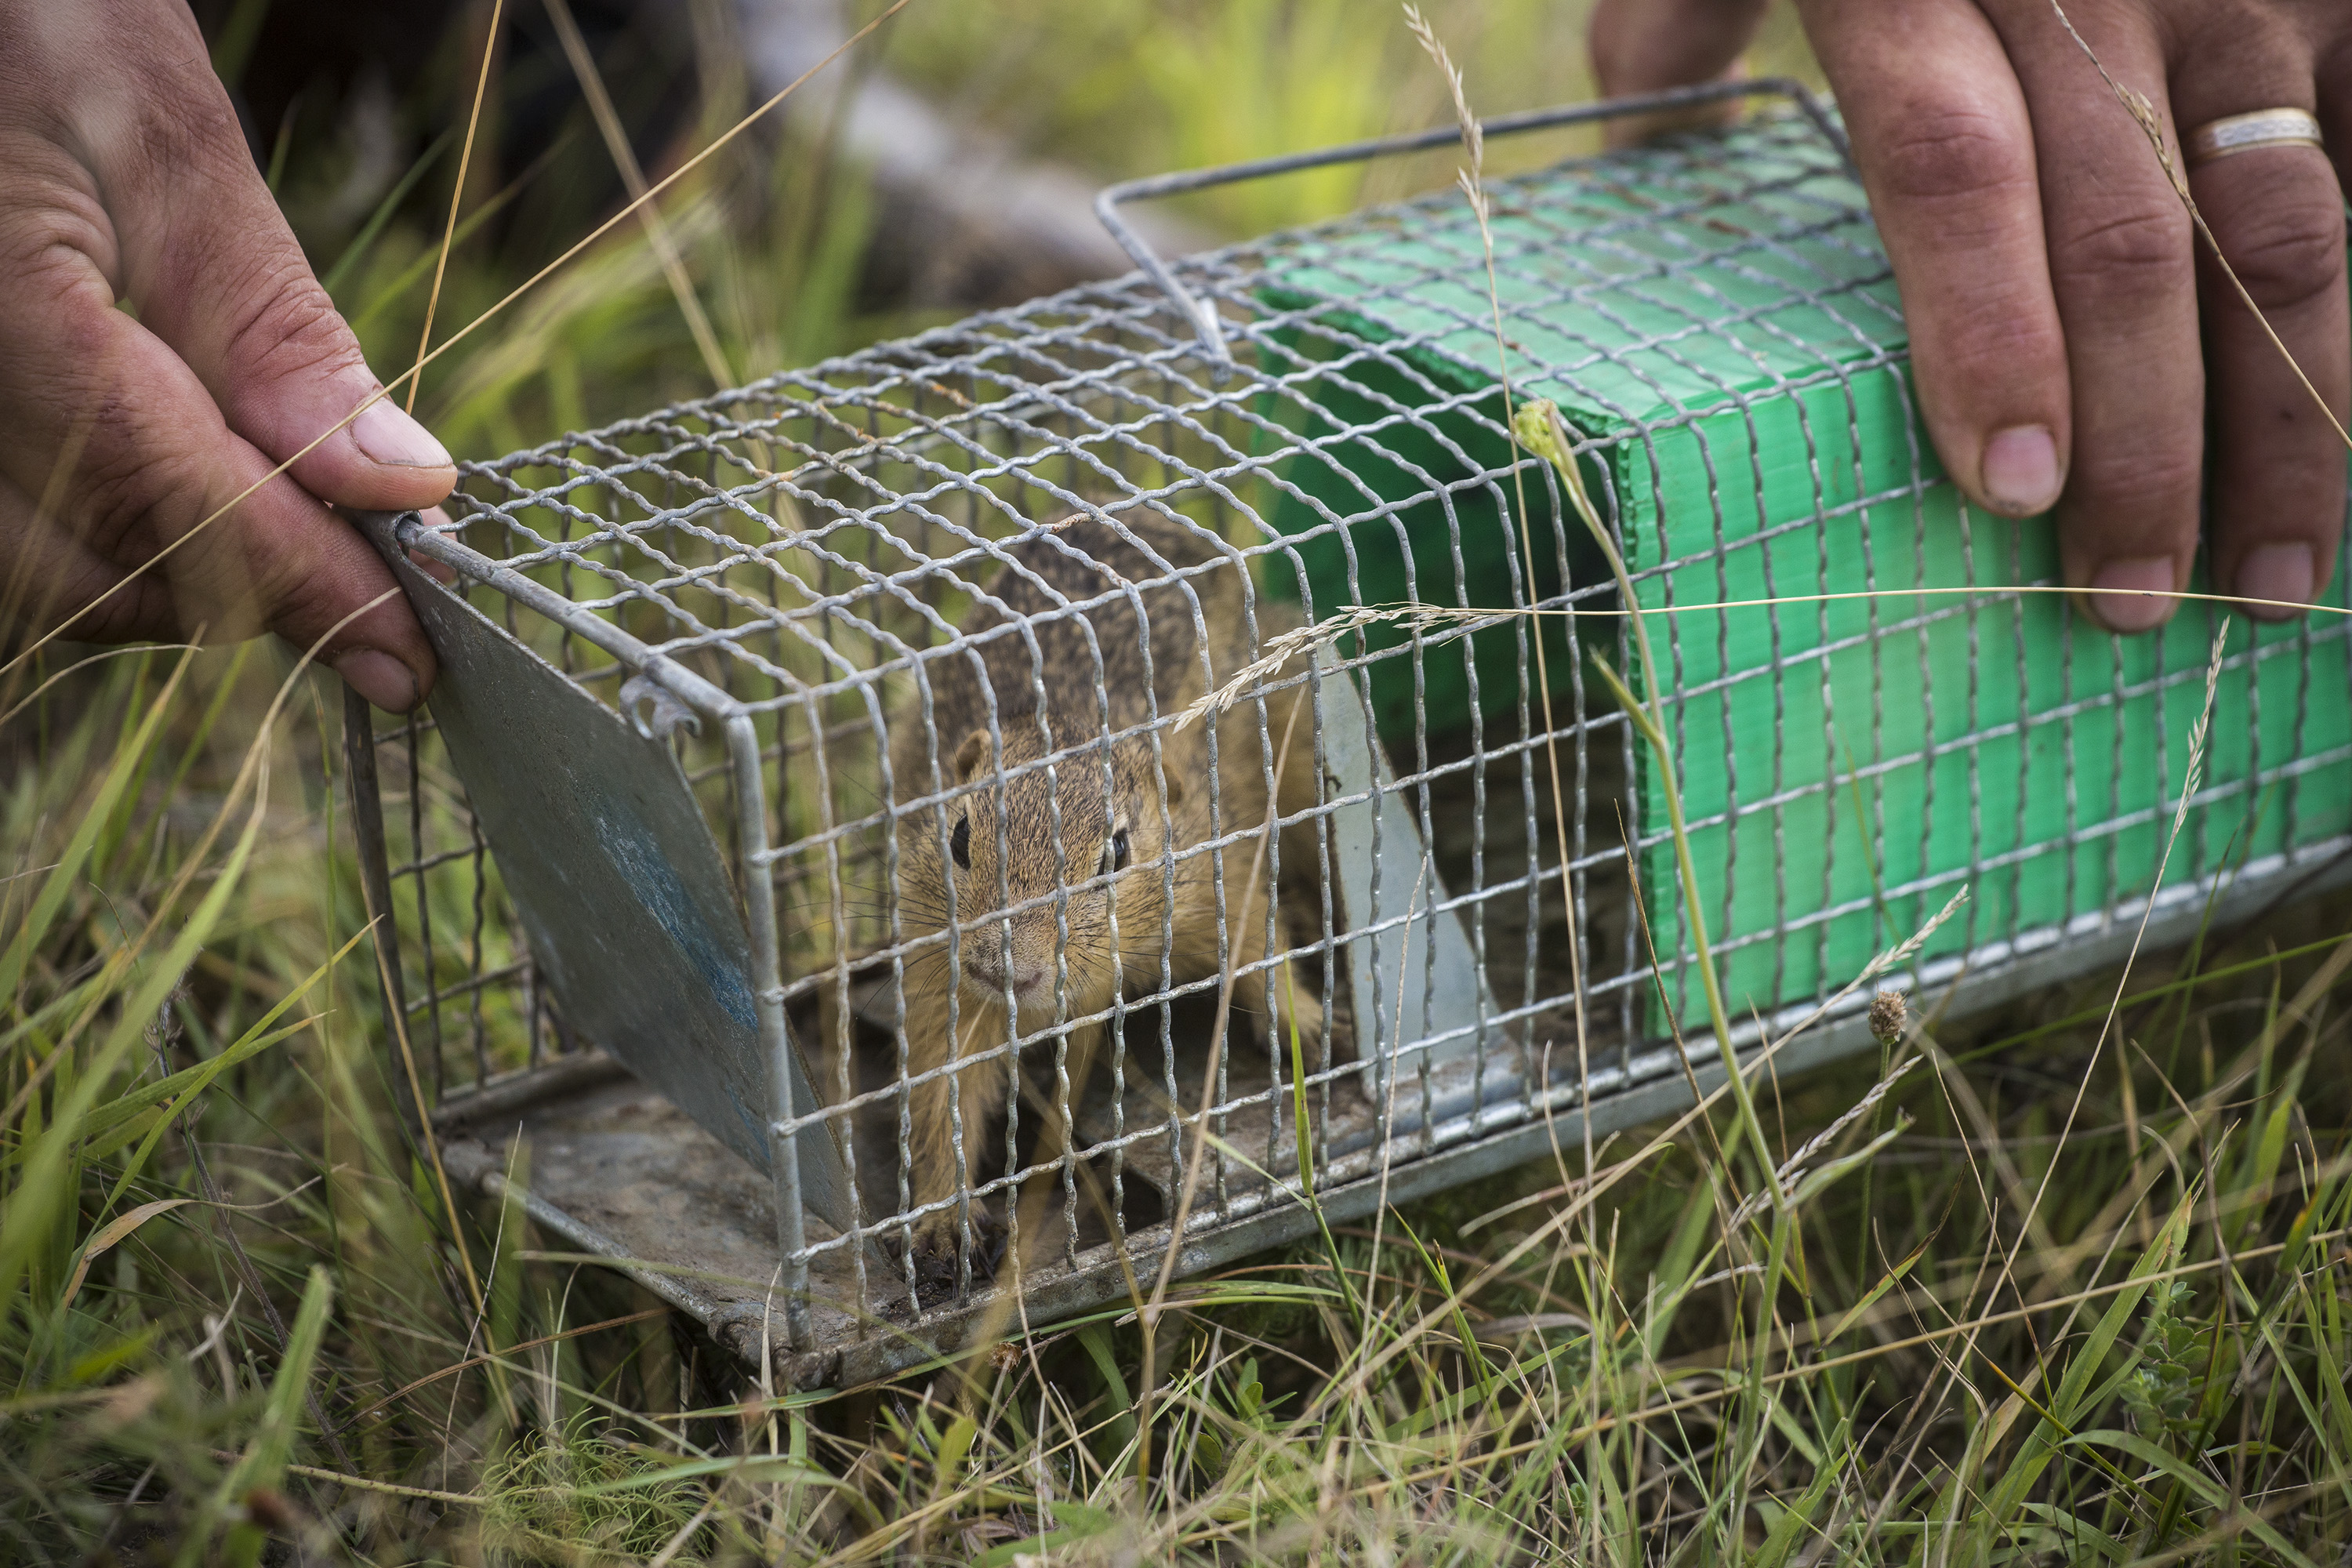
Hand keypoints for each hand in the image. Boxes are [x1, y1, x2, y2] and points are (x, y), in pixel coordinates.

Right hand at [0, 0, 453, 706]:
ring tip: (287, 528)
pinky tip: (184, 485)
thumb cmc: (30, 15)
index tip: (410, 655)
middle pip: (90, 577)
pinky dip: (99, 529)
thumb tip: (398, 487)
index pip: (166, 502)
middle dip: (241, 594)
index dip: (304, 591)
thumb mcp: (160, 134)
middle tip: (363, 583)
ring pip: (37, 576)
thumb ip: (270, 326)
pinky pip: (5, 525)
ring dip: (170, 575)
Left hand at [1589, 0, 2350, 631]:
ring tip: (2281, 573)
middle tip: (2133, 605)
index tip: (2007, 494)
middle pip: (2129, 239)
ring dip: (2296, 411)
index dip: (1988, 336)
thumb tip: (1640, 128)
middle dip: (2147, 443)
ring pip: (2288, 218)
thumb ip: (1685, 14)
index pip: (1953, 176)